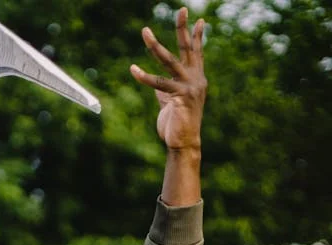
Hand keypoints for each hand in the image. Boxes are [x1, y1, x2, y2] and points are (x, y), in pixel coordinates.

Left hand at [130, 8, 206, 151]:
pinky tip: (133, 69)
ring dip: (155, 45)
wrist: (183, 143)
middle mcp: (196, 79)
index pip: (197, 52)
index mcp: (196, 78)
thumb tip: (157, 85)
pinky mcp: (181, 97)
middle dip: (183, 28)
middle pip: (188, 48)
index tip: (198, 19)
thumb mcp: (171, 102)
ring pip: (169, 61)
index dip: (196, 36)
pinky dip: (144, 76)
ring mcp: (190, 87)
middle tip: (182, 8)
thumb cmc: (176, 124)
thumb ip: (166, 89)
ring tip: (144, 31)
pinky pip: (159, 84)